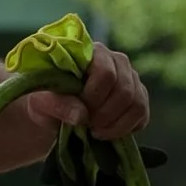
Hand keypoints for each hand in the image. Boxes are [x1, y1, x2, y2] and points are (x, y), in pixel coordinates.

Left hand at [25, 41, 149, 142]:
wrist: (55, 112)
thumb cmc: (47, 100)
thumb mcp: (41, 101)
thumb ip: (57, 104)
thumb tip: (82, 115)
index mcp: (93, 53)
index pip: (106, 73)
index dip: (94, 97)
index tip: (80, 111)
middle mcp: (117, 61)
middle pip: (124, 90)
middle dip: (105, 114)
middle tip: (87, 125)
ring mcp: (131, 79)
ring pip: (137, 104)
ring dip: (116, 125)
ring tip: (95, 131)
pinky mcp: (138, 98)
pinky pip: (143, 115)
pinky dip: (126, 129)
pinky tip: (107, 132)